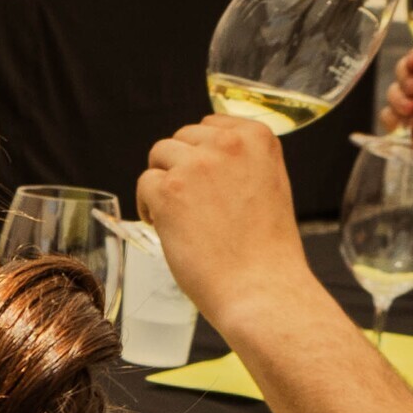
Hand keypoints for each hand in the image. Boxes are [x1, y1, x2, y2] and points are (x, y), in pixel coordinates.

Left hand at [136, 114, 314, 329]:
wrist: (260, 287)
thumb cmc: (265, 248)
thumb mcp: (268, 185)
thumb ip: (240, 161)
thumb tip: (203, 150)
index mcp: (258, 137)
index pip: (210, 124)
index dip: (201, 154)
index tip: (207, 183)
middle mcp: (228, 143)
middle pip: (180, 138)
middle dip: (178, 168)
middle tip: (191, 205)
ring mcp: (197, 164)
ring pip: (158, 156)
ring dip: (161, 183)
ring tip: (178, 216)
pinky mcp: (169, 190)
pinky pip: (144, 183)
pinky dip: (147, 206)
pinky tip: (165, 227)